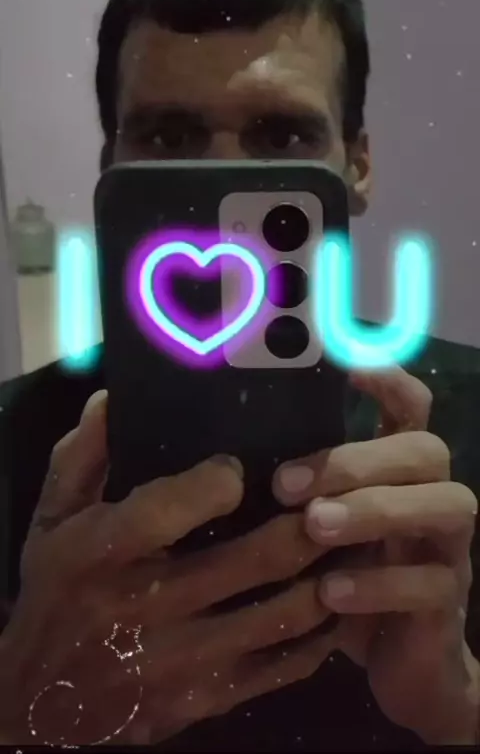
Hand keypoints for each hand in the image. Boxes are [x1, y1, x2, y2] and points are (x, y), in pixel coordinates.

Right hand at [0, 390, 336, 745]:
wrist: (47, 705)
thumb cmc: (55, 597)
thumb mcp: (51, 522)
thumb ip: (82, 459)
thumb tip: (112, 400)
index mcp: (102, 554)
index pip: (171, 509)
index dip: (219, 482)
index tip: (238, 468)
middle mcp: (147, 608)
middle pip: (252, 560)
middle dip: (306, 522)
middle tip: (331, 495)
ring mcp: (184, 662)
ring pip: (282, 614)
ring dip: (327, 574)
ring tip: (350, 540)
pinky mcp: (209, 699)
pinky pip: (283, 666)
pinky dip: (320, 633)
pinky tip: (336, 601)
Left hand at [272, 367, 479, 744]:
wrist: (400, 663)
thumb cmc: (345, 576)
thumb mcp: (318, 527)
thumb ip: (297, 490)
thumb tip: (228, 455)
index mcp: (398, 470)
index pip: (410, 406)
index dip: (388, 379)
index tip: (347, 365)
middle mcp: (432, 495)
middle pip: (425, 450)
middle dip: (357, 459)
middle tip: (286, 483)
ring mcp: (448, 547)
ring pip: (445, 505)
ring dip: (374, 510)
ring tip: (313, 525)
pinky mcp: (448, 599)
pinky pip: (431, 583)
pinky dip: (378, 585)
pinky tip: (329, 592)